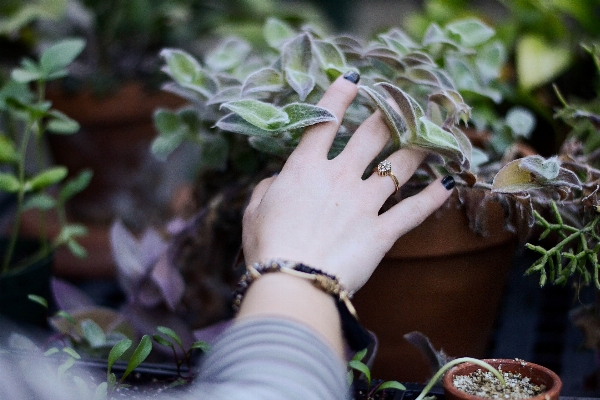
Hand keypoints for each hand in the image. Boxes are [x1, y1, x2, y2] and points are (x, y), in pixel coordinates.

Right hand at [242, 72, 454, 292]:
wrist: (293, 282)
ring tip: (434, 135)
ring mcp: (364, 203)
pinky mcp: (382, 232)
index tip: (355, 79)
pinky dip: (433, 197)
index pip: (324, 122)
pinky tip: (449, 184)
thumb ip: (268, 189)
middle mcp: (339, 177)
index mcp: (305, 169)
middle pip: (371, 136)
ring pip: (399, 167)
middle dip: (389, 115)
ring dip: (418, 148)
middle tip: (404, 103)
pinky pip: (413, 211)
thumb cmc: (267, 247)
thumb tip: (278, 180)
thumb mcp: (254, 213)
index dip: (339, 96)